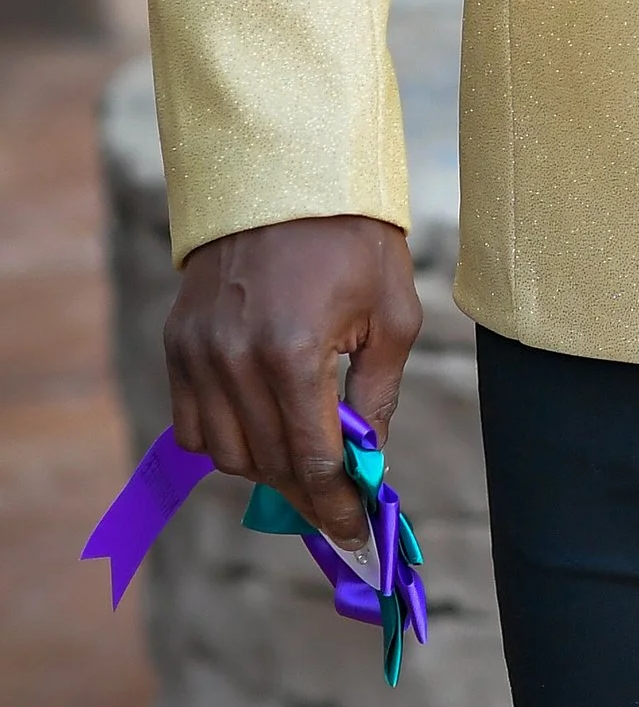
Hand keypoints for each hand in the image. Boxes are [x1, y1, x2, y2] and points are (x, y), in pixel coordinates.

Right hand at [163, 216, 421, 551]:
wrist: (285, 175)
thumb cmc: (352, 239)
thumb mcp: (393, 313)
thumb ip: (378, 395)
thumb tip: (370, 460)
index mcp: (293, 353)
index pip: (311, 461)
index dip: (336, 505)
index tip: (356, 532)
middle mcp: (234, 361)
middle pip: (268, 465)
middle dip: (307, 493)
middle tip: (339, 504)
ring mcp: (197, 354)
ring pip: (226, 454)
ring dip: (267, 467)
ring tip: (306, 458)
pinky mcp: (177, 344)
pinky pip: (193, 425)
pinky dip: (226, 439)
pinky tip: (264, 426)